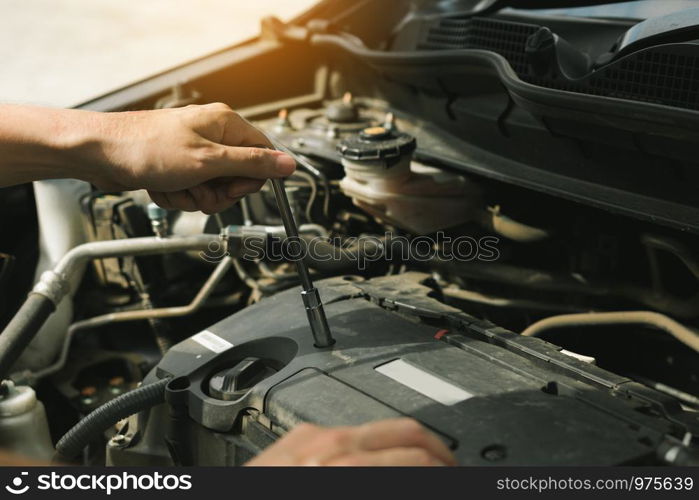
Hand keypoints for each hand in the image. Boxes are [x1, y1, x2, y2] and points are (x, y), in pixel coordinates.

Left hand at [93, 103, 294, 213]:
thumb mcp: (208, 162)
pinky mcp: (177, 165)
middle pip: (238, 176)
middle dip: (217, 192)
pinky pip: (192, 189)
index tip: (231, 189)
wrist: (100, 154)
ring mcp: (193, 151)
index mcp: (226, 125)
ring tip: (176, 187)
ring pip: (214, 187)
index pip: (263, 155)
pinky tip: (163, 188)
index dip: (251, 180)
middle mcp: (212, 135)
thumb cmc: (146, 148)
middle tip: (199, 189)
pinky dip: (178, 195)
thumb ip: (252, 164)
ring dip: (195, 196)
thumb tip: (288, 165)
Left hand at [246, 418, 456, 465]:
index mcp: (343, 465)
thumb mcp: (348, 496)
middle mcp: (329, 444)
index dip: (445, 467)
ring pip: (380, 426)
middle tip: (448, 468)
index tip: (456, 475)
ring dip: (408, 446)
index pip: (418, 457)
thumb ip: (392, 479)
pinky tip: (380, 460)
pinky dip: (375, 444)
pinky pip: (349, 430)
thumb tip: (421, 473)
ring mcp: (312, 435)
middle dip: (437, 451)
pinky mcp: (299, 435)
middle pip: (406, 431)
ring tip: (419, 466)